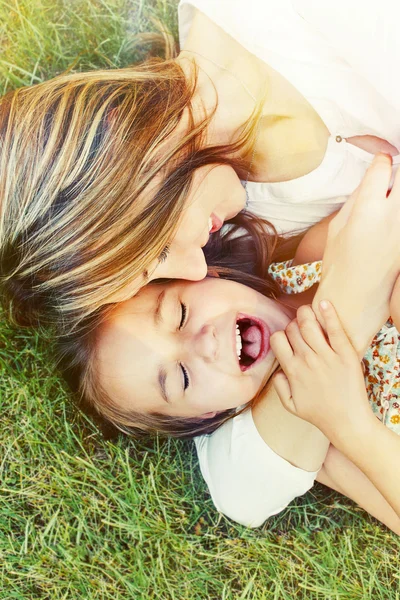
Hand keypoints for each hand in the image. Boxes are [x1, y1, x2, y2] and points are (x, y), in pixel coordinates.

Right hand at [270, 301, 372, 441]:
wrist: (347, 421)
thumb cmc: (319, 414)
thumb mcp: (290, 405)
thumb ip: (279, 386)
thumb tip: (277, 371)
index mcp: (292, 370)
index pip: (278, 339)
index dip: (281, 335)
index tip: (289, 340)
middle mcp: (307, 360)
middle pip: (293, 328)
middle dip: (294, 324)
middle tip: (302, 330)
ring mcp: (326, 356)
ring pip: (309, 323)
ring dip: (306, 314)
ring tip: (309, 314)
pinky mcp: (345, 354)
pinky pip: (335, 328)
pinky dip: (328, 313)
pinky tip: (324, 303)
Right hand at [312, 153, 399, 355]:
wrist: (355, 298)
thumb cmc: (339, 264)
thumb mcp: (338, 227)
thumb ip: (356, 199)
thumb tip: (371, 179)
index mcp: (367, 209)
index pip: (383, 166)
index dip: (382, 161)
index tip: (381, 162)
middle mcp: (392, 216)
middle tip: (393, 176)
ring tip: (390, 200)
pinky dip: (399, 212)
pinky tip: (391, 218)